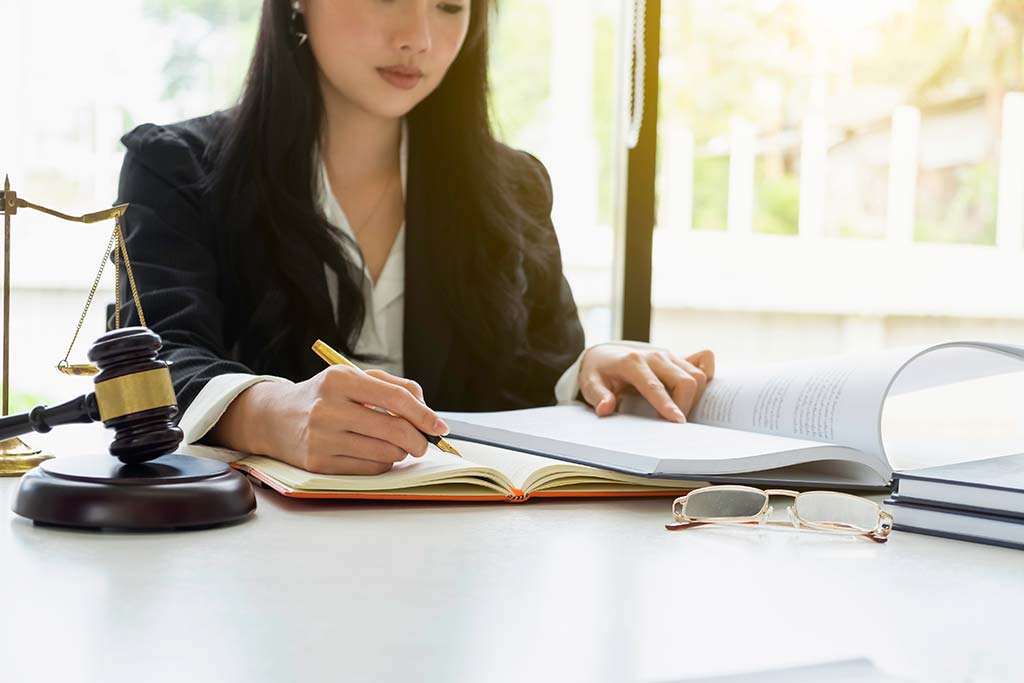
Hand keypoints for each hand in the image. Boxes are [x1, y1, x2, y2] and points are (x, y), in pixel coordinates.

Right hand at [210, 366, 446, 474]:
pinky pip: (369, 469)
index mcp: (340, 380)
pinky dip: (381, 463)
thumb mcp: (353, 379)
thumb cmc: (325, 396)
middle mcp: (327, 408)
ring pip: (386, 454)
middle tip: (423, 443)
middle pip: (395, 430)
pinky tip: (372, 452)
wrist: (275, 418)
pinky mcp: (318, 464)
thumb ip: (393, 387)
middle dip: (419, 440)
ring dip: (399, 452)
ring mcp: (321, 438)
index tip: (440, 427)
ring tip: (392, 444)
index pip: (396, 399)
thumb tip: (427, 411)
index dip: (424, 415)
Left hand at [578, 345, 714, 421]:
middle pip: (685, 380)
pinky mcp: (678, 357)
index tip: (677, 421)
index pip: (654, 386)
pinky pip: (704, 361)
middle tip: (673, 423)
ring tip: (679, 411)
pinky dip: (706, 375)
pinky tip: (697, 390)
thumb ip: (598, 396)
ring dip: (695, 396)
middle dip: (685, 405)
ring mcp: (669, 356)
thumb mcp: (589, 384)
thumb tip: (606, 408)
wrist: (604, 354)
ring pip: (697, 375)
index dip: (667, 404)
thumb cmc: (599, 372)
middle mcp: (655, 356)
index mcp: (633, 363)